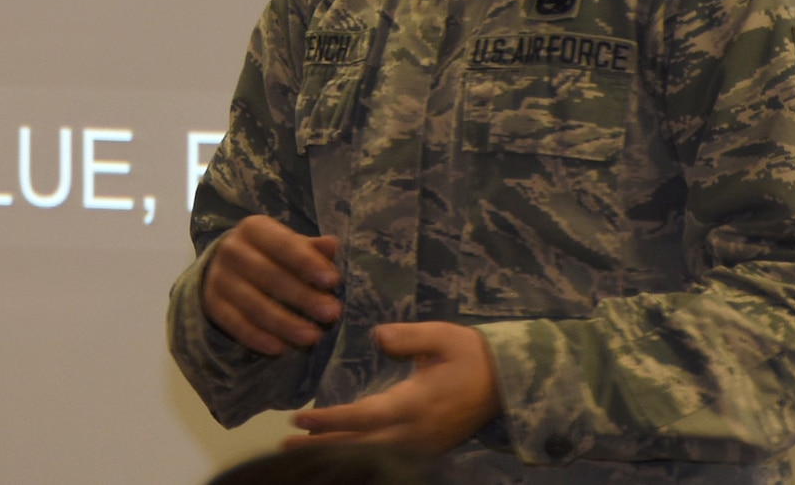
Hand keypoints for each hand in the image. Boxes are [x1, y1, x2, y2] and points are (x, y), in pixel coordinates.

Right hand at [201, 215, 341, 354]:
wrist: (225, 266)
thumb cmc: (269, 255)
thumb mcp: (288, 245)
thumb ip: (310, 249)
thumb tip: (332, 245)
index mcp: (254, 229)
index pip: (283, 245)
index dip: (307, 262)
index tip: (332, 280)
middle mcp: (232, 250)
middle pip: (269, 276)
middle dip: (303, 296)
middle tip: (332, 313)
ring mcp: (219, 277)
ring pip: (253, 304)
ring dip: (284, 323)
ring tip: (313, 337)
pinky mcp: (211, 304)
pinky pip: (234, 324)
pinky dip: (256, 338)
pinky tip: (279, 349)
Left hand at [286, 322, 501, 455]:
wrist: (508, 383)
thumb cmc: (472, 355)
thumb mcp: (441, 336)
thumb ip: (407, 337)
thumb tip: (376, 337)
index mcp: (416, 405)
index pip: (364, 417)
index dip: (331, 420)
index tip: (300, 417)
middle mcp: (415, 433)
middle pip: (361, 446)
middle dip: (323, 445)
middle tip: (285, 445)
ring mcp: (421, 446)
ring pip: (371, 456)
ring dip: (337, 453)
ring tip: (301, 449)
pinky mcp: (426, 449)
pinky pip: (385, 458)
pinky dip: (359, 456)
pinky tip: (339, 450)